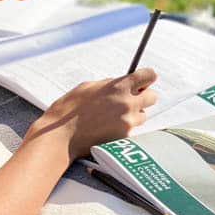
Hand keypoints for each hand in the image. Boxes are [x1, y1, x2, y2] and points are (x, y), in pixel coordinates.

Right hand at [28, 67, 157, 159]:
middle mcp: (127, 104)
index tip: (142, 80)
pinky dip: (123, 128)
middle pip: (152, 96)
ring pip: (143, 115)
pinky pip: (131, 129)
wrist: (61, 136)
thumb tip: (120, 83)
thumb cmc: (69, 110)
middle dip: (143, 96)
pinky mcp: (123, 138)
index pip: (149, 76)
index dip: (146, 77)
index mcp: (118, 87)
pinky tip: (107, 127)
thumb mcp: (88, 87)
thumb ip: (109, 84)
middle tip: (129, 98)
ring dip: (134, 113)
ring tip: (113, 115)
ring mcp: (127, 122)